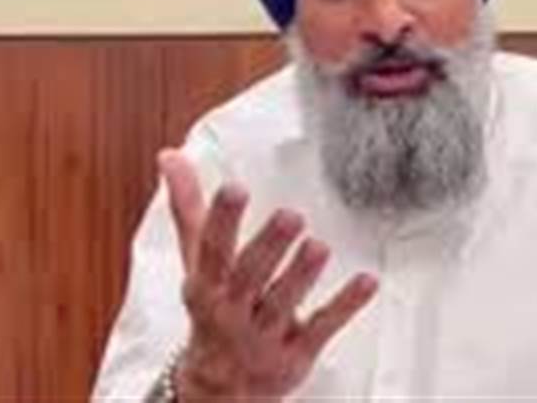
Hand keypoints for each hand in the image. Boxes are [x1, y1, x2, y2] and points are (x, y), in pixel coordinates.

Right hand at [159, 148, 377, 400]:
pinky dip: (345, 305)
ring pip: (284, 304)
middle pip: (249, 278)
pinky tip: (365, 282)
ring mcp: (265, 335)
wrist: (218, 387)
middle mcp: (233, 310)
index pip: (212, 250)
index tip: (234, 189)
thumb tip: (171, 157)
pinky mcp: (296, 353)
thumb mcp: (195, 261)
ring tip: (318, 247)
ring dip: (301, 276)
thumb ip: (188, 209)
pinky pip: (322, 327)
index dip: (222, 220)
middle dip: (268, 247)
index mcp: (207, 285)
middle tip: (290, 216)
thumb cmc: (213, 311)